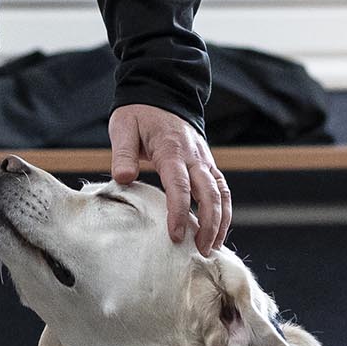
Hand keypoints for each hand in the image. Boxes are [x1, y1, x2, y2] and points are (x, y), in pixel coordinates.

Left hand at [108, 104, 228, 253]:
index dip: (180, 212)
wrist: (162, 94)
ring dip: (222, 221)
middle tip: (202, 252)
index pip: (179, 185)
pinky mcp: (207, 164)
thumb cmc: (139, 114)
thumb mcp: (123, 127)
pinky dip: (224, 210)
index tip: (176, 235)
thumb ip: (123, 154)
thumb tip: (123, 178)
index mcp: (171, 149)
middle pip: (210, 194)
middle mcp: (194, 156)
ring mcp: (204, 160)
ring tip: (213, 248)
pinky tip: (218, 230)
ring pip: (222, 193)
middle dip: (210, 224)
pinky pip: (221, 189)